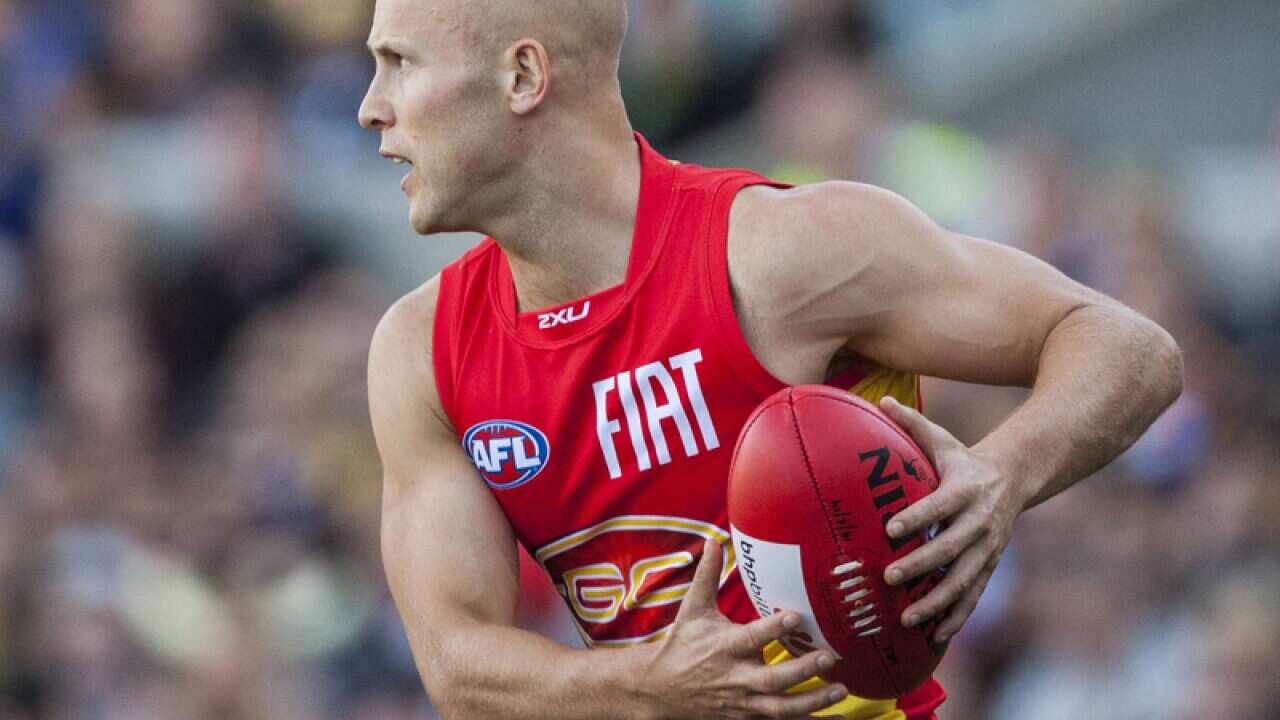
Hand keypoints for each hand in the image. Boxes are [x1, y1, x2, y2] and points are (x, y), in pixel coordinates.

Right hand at [639, 539, 848, 718]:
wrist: (660, 689)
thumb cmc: (682, 644)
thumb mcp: (692, 609)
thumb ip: (707, 576)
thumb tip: (713, 540)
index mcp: (724, 647)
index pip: (751, 637)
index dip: (773, 629)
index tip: (795, 616)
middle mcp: (735, 677)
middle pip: (771, 680)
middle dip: (800, 670)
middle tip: (828, 657)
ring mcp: (743, 703)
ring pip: (779, 709)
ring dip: (811, 702)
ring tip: (840, 690)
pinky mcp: (748, 719)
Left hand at [878, 396, 1021, 644]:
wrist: (1013, 478)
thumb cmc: (962, 460)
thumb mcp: (941, 438)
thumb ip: (910, 422)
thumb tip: (879, 400)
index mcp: (964, 489)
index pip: (939, 505)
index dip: (917, 517)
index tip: (890, 529)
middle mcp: (979, 521)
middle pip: (950, 548)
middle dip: (921, 565)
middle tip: (889, 577)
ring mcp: (986, 548)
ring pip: (963, 580)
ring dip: (937, 601)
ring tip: (908, 617)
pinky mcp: (988, 566)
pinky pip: (973, 595)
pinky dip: (956, 617)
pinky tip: (935, 636)